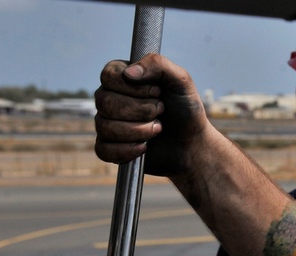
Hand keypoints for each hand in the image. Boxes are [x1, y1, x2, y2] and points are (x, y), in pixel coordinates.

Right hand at [94, 54, 209, 177]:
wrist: (192, 143)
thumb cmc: (185, 109)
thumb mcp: (180, 81)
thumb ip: (158, 64)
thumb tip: (129, 72)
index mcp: (122, 77)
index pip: (108, 76)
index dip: (134, 88)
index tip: (157, 92)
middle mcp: (110, 97)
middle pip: (105, 102)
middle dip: (140, 111)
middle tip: (161, 113)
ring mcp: (107, 122)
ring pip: (105, 127)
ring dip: (138, 131)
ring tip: (157, 129)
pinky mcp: (110, 147)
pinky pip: (103, 150)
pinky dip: (126, 151)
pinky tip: (144, 147)